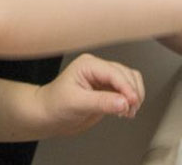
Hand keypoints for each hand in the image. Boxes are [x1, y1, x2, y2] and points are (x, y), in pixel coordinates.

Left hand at [31, 53, 145, 136]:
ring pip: (131, 81)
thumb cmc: (54, 104)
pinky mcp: (108, 91)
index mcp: (88, 65)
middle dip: (132, 92)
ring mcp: (104, 80)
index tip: (132, 102)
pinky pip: (127, 92)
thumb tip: (124, 102)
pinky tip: (125, 111)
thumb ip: (101, 102)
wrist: (48, 116)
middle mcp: (98, 69)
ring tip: (128, 112)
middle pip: (127, 75)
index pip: (115, 72)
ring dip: (134, 96)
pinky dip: (130, 101)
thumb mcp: (77, 103)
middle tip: (130, 110)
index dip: (126, 87)